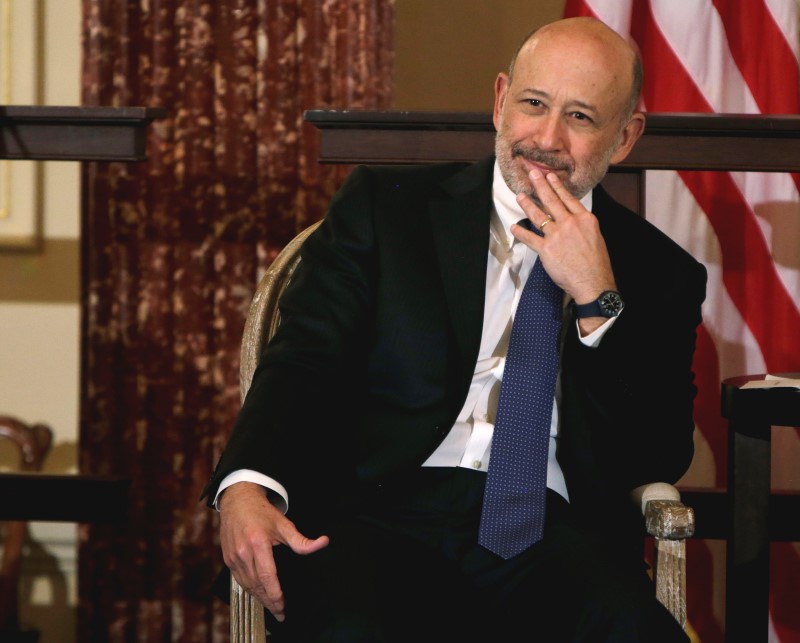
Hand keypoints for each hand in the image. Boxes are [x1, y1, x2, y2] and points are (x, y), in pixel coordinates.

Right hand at [219, 482, 329, 621]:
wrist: (238, 501)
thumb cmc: (261, 512)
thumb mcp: (284, 524)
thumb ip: (302, 540)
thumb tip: (322, 543)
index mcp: (258, 543)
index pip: (267, 576)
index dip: (274, 594)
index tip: (282, 605)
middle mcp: (243, 552)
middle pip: (256, 584)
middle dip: (269, 601)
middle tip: (280, 613)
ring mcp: (233, 557)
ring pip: (247, 585)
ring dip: (259, 597)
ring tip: (271, 606)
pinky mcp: (228, 559)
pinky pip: (239, 580)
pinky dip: (249, 589)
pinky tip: (258, 593)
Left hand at [512, 169, 618, 332]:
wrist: (593, 282)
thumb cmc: (596, 263)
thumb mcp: (595, 236)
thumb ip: (583, 225)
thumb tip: (572, 218)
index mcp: (585, 219)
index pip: (568, 198)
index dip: (557, 186)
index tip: (550, 177)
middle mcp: (570, 223)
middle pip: (552, 201)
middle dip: (540, 186)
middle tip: (532, 174)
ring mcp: (557, 235)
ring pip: (538, 215)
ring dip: (527, 204)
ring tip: (520, 195)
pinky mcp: (546, 249)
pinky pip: (529, 237)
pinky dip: (520, 231)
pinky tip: (514, 226)